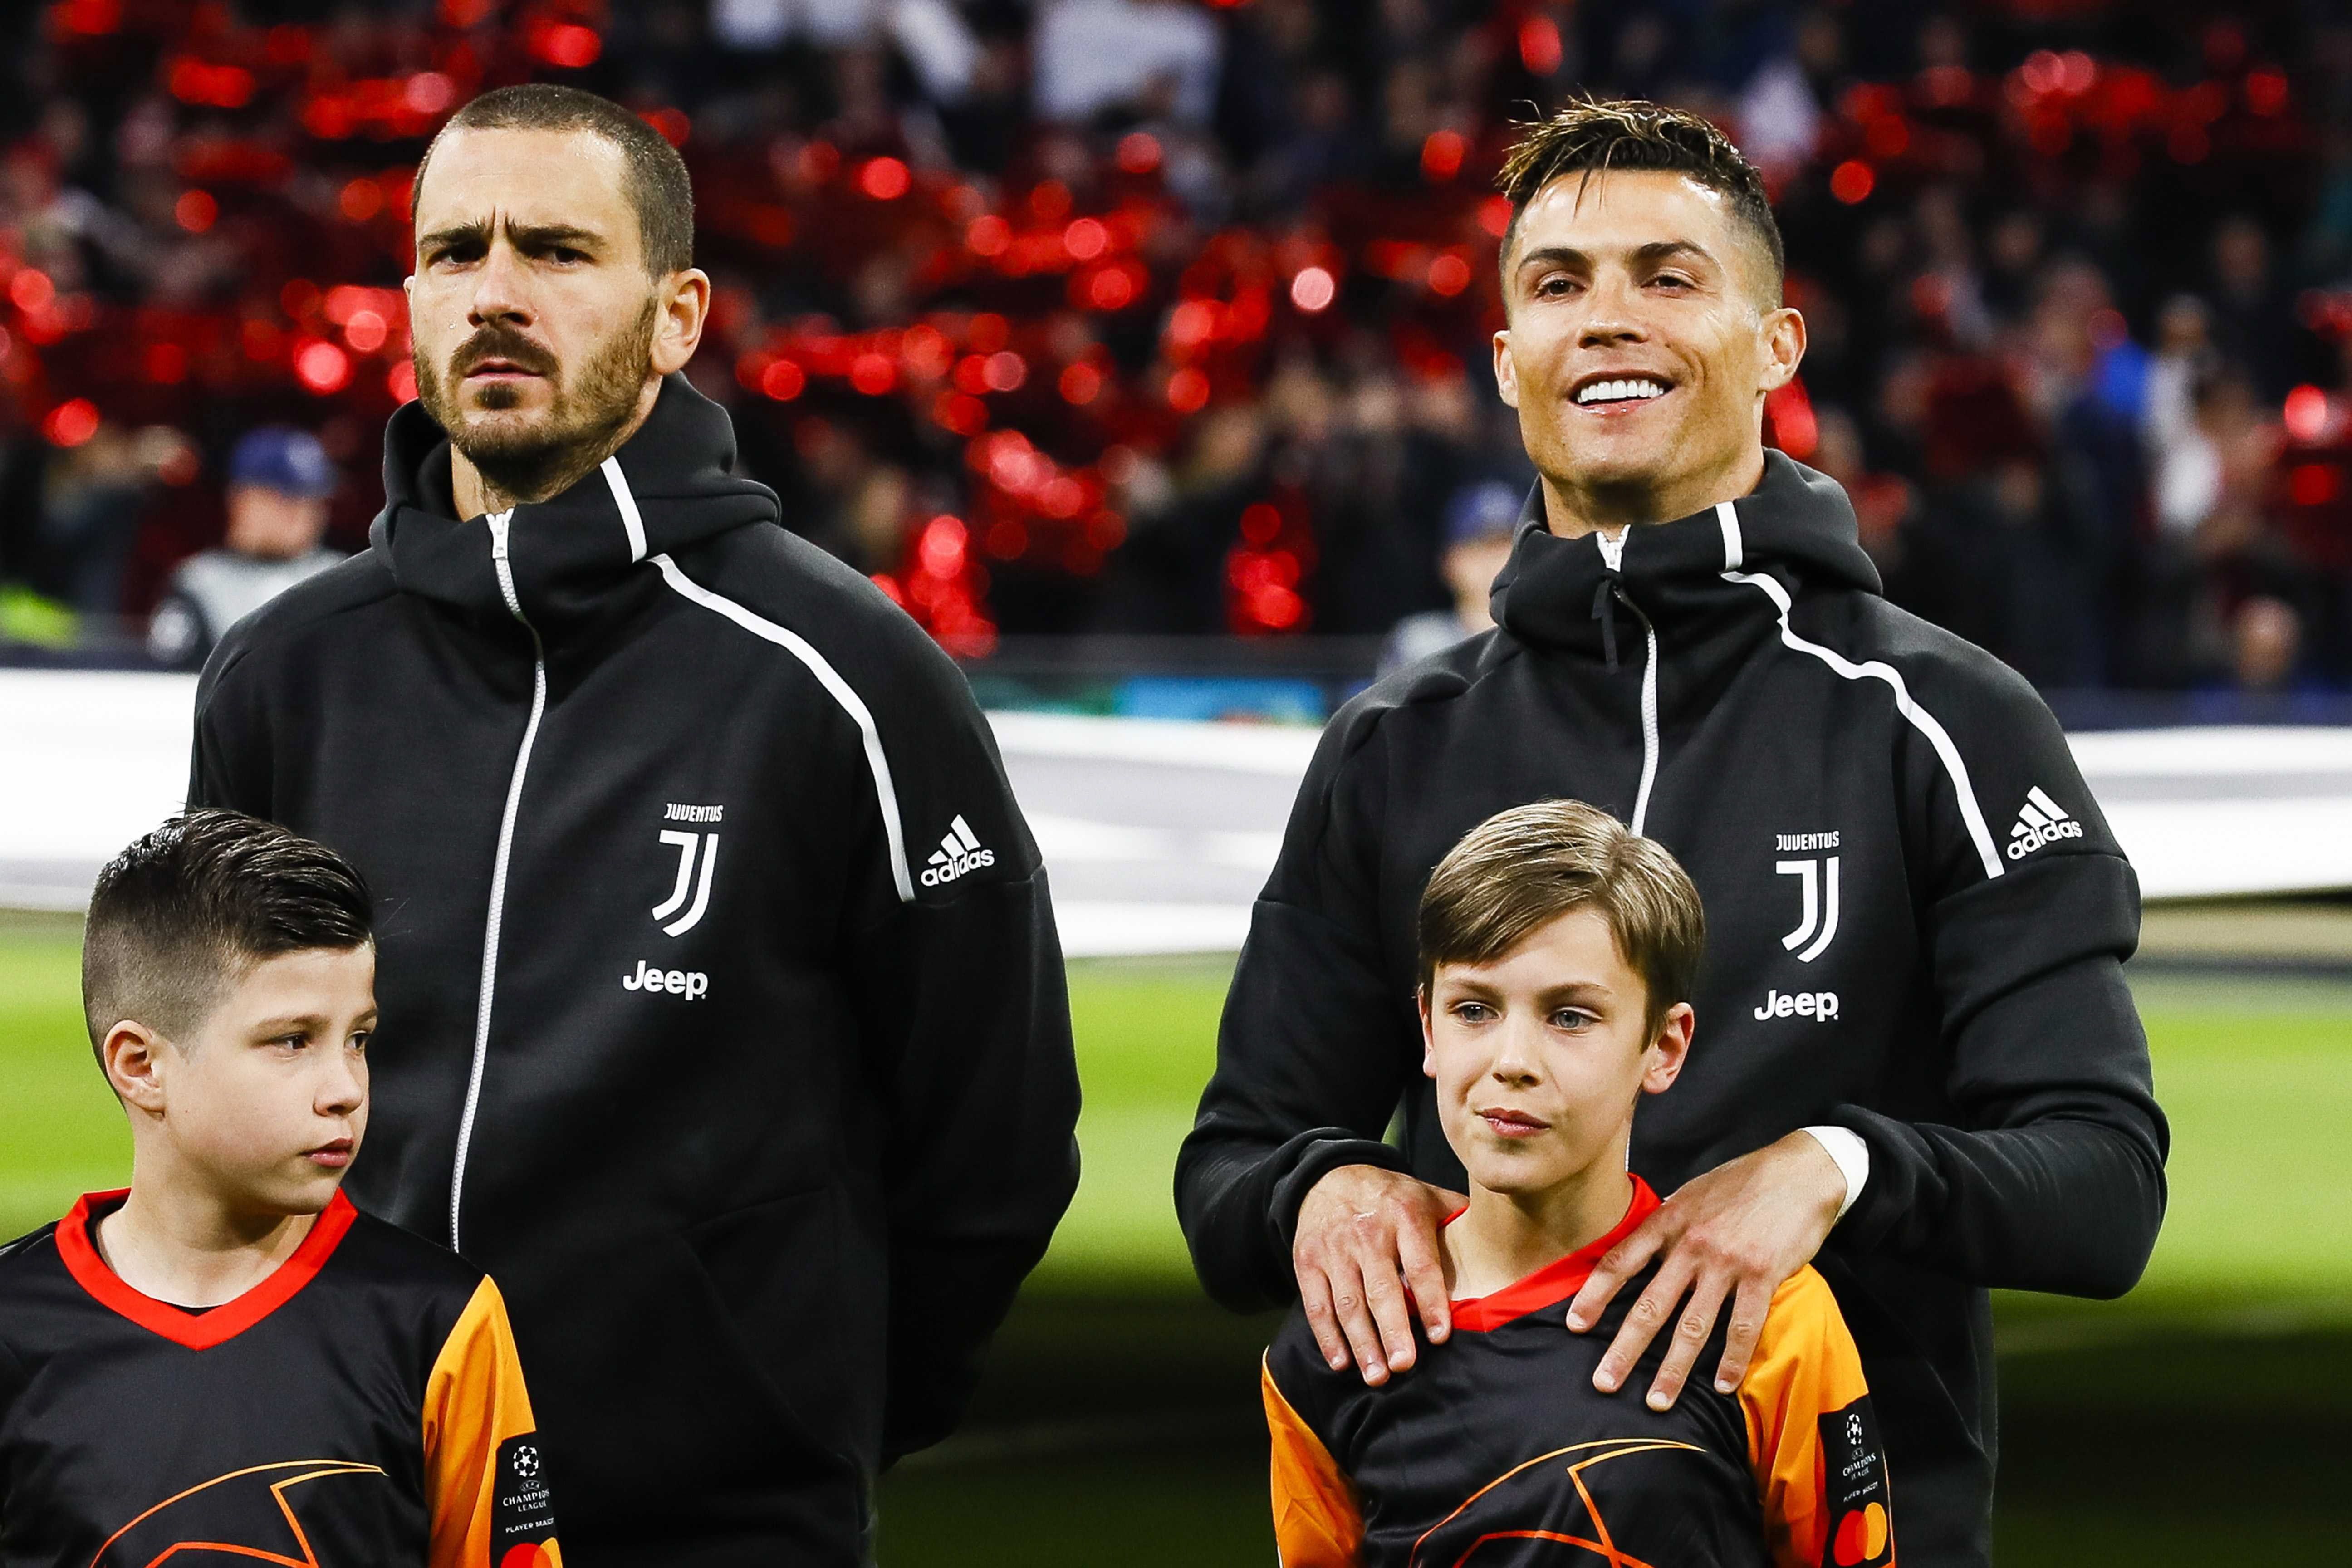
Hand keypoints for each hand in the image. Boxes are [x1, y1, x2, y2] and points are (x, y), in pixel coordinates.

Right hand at [1293, 1164, 1465, 1385]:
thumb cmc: (1390, 1196)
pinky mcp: (1306, 1260)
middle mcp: (1367, 1232)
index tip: (1441, 1335)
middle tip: (1404, 1364)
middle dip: (1392, 1329)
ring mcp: (1334, 1248)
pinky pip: (1316, 1303)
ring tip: (1377, 1375)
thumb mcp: (1426, 1195)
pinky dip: (1327, 1336)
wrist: (1330, 1175)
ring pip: (1347, 1302)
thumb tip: (1504, 1245)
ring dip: (1362, 1343)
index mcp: (1403, 1215)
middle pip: (1380, 1288)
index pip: (1420, 1263)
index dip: (1431, 1300)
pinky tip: (1341, 1362)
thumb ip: (1459, 1218)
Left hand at [1564, 1131, 1845, 1410]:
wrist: (1801, 1171)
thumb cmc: (1743, 1182)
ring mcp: (1727, 1262)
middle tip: (1604, 1382)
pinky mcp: (1763, 1275)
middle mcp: (1692, 1244)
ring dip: (1673, 1368)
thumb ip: (1668, 1226)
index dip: (1595, 1295)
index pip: (1621, 1262)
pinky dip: (1732, 1360)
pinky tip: (1722, 1385)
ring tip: (1657, 1401)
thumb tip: (1642, 1250)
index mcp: (1669, 1221)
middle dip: (1625, 1348)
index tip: (1575, 1325)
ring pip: (1694, 1325)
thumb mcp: (1693, 1194)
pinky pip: (1743, 1326)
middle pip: (1651, 1305)